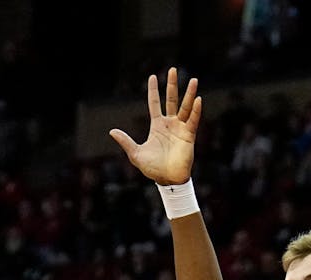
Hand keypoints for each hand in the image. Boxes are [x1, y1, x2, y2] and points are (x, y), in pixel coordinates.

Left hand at [110, 67, 200, 185]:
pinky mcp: (189, 136)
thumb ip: (126, 141)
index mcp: (157, 126)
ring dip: (189, 94)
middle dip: (172, 85)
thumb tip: (112, 131)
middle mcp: (170, 124)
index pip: (154, 103)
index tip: (153, 76)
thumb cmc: (153, 168)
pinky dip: (196, 111)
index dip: (153, 90)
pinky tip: (198, 99)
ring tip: (193, 79)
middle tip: (172, 69)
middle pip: (171, 100)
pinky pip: (193, 120)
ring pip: (185, 107)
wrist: (168, 180)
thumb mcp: (136, 154)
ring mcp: (180, 129)